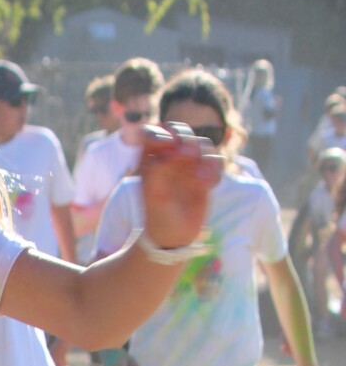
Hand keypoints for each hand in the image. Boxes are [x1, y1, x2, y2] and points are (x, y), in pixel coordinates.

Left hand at [138, 124, 221, 249]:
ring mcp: (188, 163)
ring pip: (202, 142)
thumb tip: (174, 149)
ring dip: (203, 156)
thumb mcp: (152, 193)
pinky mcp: (205, 172)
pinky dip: (214, 170)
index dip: (160, 134)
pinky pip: (216, 160)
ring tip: (198, 180)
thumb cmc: (157, 214)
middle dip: (186, 138)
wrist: (173, 235)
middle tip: (187, 154)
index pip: (151, 132)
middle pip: (180, 130)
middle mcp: (169, 156)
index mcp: (149, 158)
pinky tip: (207, 186)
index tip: (168, 145)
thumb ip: (157, 168)